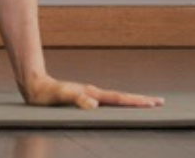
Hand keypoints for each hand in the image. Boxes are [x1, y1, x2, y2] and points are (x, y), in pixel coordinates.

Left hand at [23, 75, 164, 109]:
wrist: (34, 86)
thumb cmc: (45, 94)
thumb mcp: (60, 97)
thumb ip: (75, 99)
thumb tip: (94, 105)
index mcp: (92, 93)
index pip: (119, 98)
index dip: (136, 101)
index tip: (153, 102)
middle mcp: (94, 93)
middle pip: (122, 97)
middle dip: (141, 100)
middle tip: (160, 102)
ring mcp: (90, 95)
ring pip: (116, 99)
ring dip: (132, 102)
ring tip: (147, 104)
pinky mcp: (85, 98)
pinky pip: (108, 102)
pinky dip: (120, 104)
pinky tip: (121, 107)